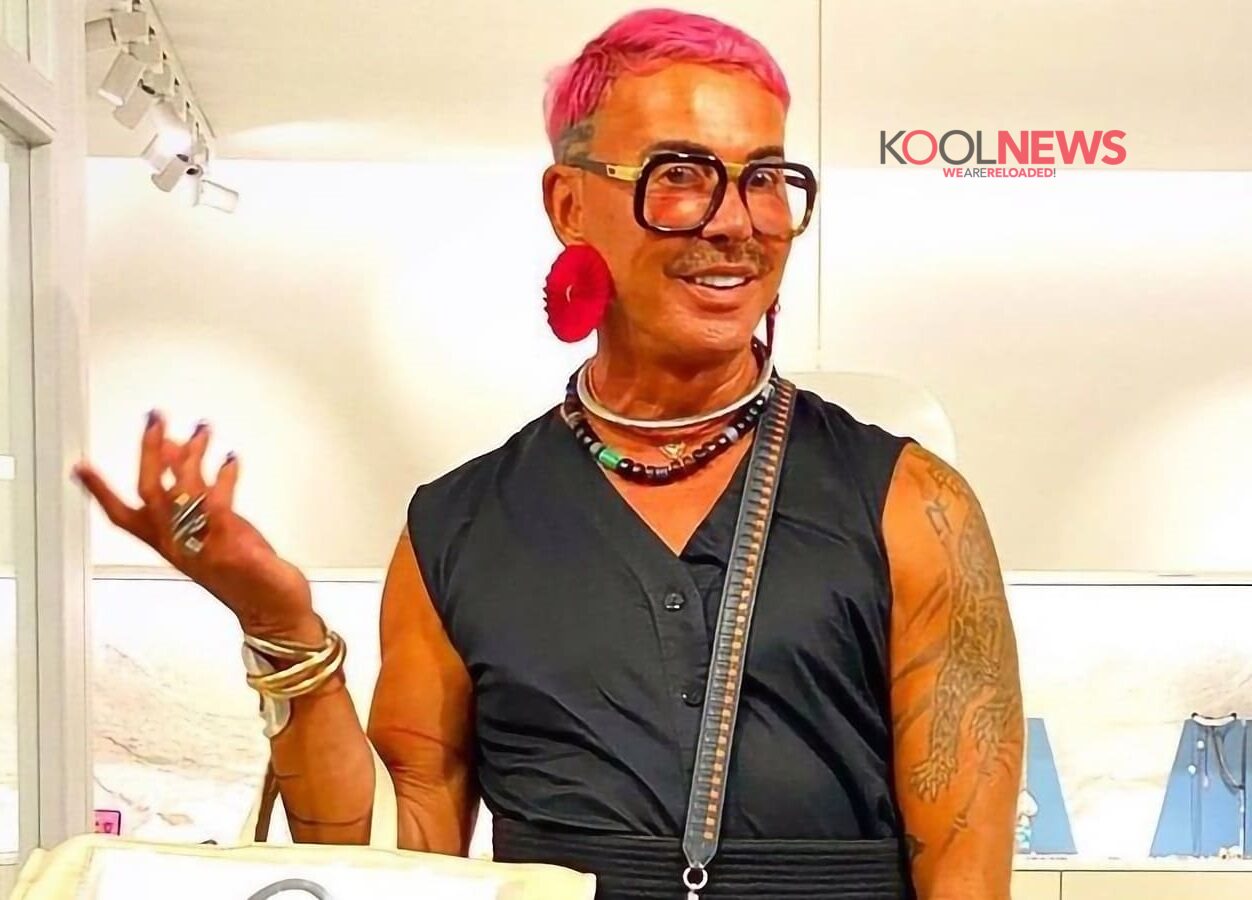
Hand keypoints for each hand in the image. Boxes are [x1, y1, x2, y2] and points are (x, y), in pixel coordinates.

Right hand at [73, 411, 318, 642]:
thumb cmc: (244, 573)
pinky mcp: (228, 546)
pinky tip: (231, 459)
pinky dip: (224, 476)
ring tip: (202, 429)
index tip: (81, 467)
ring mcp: (201, 547)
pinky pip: (217, 503)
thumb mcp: (211, 528)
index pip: (123, 517)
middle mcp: (178, 545)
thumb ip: (193, 493)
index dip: (100, 492)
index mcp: (169, 544)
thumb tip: (175, 450)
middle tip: (153, 419)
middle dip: (149, 452)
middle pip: (149, 492)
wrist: (272, 615)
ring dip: (190, 455)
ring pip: (181, 492)